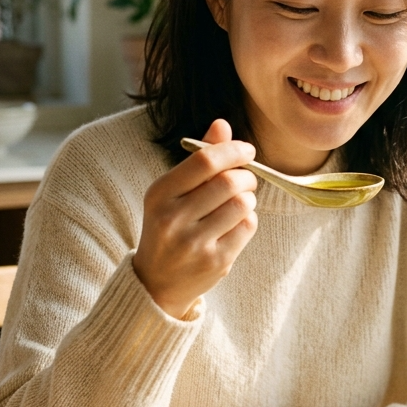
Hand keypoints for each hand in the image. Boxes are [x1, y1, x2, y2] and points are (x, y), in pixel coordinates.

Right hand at [133, 118, 257, 318]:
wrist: (157, 282)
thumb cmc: (169, 226)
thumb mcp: (173, 191)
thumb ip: (199, 158)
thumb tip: (222, 124)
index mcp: (159, 194)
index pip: (204, 161)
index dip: (232, 150)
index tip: (246, 150)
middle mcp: (173, 219)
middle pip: (228, 182)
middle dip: (246, 175)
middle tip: (246, 179)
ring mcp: (194, 243)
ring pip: (242, 204)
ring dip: (249, 198)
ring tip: (240, 201)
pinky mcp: (215, 262)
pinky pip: (248, 227)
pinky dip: (249, 219)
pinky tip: (236, 223)